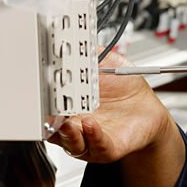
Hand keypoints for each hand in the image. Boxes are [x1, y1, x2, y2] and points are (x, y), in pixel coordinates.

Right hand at [48, 50, 175, 162]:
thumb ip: (87, 53)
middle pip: (52, 124)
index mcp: (67, 101)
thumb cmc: (123, 87)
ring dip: (66, 131)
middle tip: (48, 105)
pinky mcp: (107, 148)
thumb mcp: (104, 62)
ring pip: (70, 141)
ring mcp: (88, 137)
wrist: (147, 109)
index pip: (47, 102)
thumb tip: (72, 38)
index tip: (39, 85)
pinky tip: (91, 123)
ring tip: (68, 119)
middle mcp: (73, 123)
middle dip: (48, 116)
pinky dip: (92, 135)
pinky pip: (97, 145)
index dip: (41, 96)